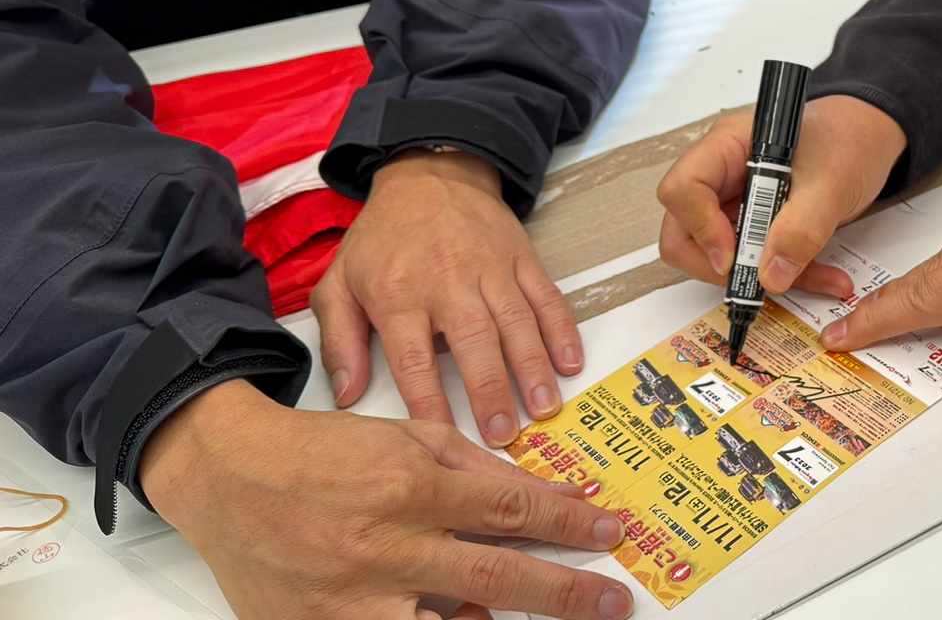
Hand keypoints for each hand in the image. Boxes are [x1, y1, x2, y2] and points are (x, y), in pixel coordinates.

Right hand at [141, 379, 633, 619]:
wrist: (227, 476)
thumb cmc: (323, 453)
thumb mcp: (411, 439)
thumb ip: (482, 471)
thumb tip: (552, 496)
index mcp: (408, 489)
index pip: (512, 512)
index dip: (570, 524)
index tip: (611, 534)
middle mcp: (383, 549)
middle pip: (496, 579)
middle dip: (567, 594)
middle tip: (614, 601)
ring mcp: (348, 602)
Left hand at [314, 148, 581, 446]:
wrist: (428, 176)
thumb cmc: (382, 239)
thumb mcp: (339, 284)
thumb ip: (340, 342)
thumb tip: (347, 395)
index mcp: (398, 294)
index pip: (414, 358)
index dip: (430, 400)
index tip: (443, 436)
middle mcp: (447, 281)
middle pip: (473, 341)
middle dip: (491, 389)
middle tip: (505, 434)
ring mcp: (490, 267)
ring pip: (516, 321)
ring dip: (533, 366)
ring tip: (546, 407)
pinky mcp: (521, 256)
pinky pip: (546, 296)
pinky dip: (562, 329)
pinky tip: (571, 363)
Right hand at [657, 95, 907, 296]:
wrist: (871, 139)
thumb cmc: (847, 139)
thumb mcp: (831, 182)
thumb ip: (802, 228)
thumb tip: (771, 275)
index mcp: (728, 147)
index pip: (683, 188)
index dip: (700, 227)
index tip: (732, 256)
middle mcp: (722, 175)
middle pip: (683, 230)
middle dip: (717, 265)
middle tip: (758, 279)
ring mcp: (735, 202)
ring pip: (715, 255)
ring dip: (756, 277)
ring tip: (809, 277)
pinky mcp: (755, 224)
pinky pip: (751, 261)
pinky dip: (782, 275)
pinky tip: (821, 276)